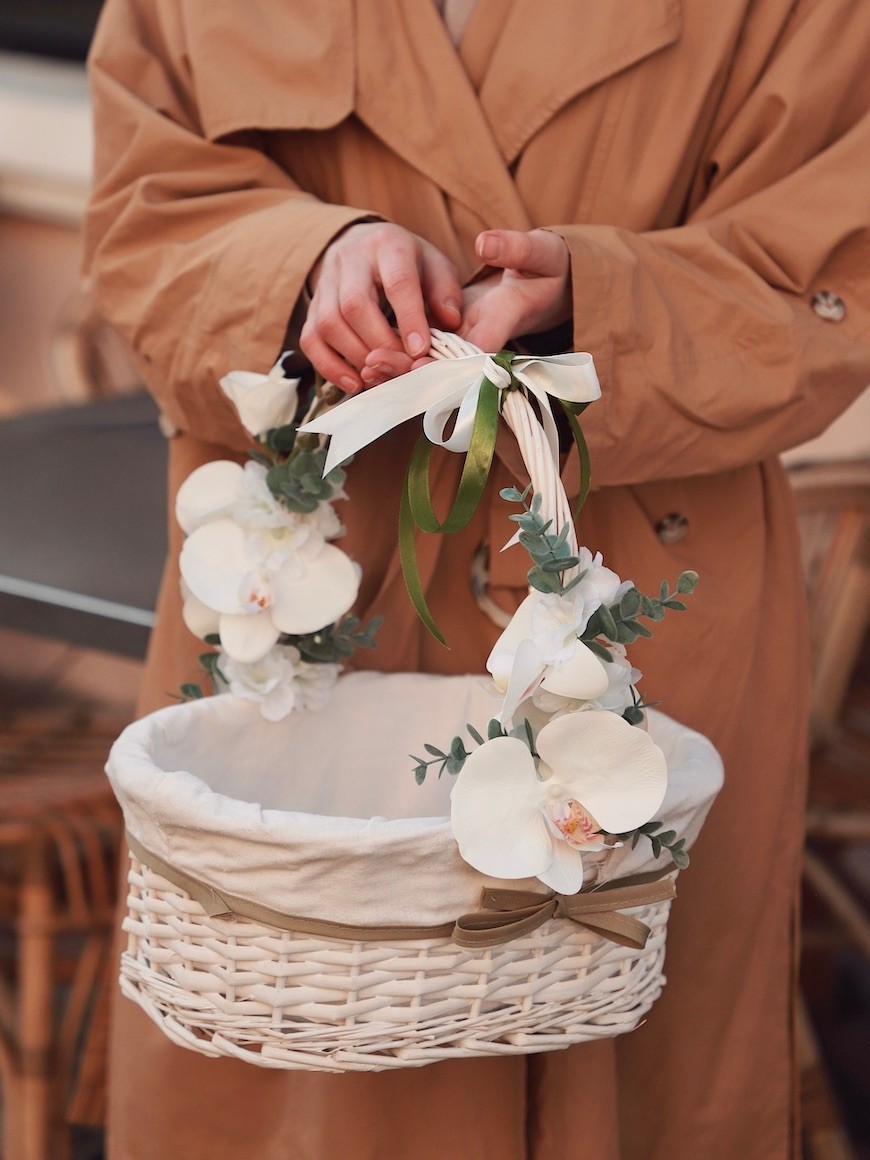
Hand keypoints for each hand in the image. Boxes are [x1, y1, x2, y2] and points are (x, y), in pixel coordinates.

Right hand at [300, 222, 461, 392]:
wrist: (363, 247)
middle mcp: (350, 259)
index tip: (420, 351)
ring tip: (381, 375)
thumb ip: (446, 292)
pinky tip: (354, 383)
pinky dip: (330, 367)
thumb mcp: (434, 266)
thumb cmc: (407, 263)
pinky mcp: (311, 308)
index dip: (409, 318)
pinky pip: (310, 340)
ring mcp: (325, 284)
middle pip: (355, 305)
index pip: (397, 282)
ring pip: (329, 323)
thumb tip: (451, 321)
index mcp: (388, 245)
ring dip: (356, 356)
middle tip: (401, 366)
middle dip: (380, 343)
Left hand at [361, 228, 572, 382]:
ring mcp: (469, 345)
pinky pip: (427, 359)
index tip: (415, 360)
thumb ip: (516, 248)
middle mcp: (486, 340)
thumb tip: (486, 243)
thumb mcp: (540, 253)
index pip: (475, 348)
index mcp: (507, 318)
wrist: (551, 287)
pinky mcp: (457, 342)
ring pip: (432, 367)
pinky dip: (402, 360)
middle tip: (373, 365)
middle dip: (410, 367)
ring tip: (366, 368)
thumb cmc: (549, 268)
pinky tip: (371, 361)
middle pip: (446, 366)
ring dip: (401, 369)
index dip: (446, 359)